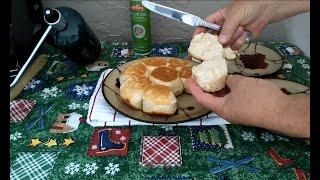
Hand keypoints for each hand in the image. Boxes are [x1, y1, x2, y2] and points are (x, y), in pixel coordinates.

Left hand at [187, 75, 309, 137]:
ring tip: (215, 73)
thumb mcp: (240, 84)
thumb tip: (226, 79)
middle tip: (202, 73)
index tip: (189, 78)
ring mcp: (238, 112)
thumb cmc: (257, 98)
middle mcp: (227, 112)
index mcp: (221, 109)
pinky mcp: (247, 109)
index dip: (194, 88)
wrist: (282, 111)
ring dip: (219, 87)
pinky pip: (234, 98)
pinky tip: (231, 79)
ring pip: (224, 98)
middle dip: (206, 86)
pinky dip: (230, 89)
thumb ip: (230, 79)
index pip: (202, 98)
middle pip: (212, 99)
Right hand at [194, 1, 309, 49]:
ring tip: (240, 29)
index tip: (195, 40)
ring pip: (225, 44)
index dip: (199, 32)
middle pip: (213, 38)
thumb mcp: (235, 15)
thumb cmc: (251, 6)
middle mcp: (224, 27)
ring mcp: (232, 34)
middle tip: (215, 45)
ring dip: (232, 39)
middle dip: (215, 42)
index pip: (205, 25)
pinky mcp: (240, 40)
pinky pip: (235, 46)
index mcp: (219, 17)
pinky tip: (245, 33)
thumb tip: (220, 41)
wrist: (267, 10)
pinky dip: (240, 41)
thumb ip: (226, 29)